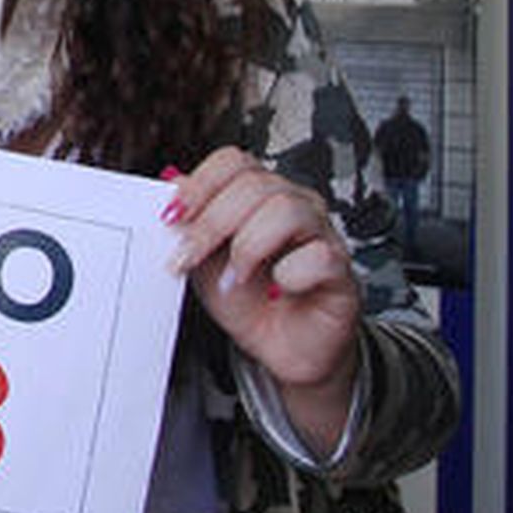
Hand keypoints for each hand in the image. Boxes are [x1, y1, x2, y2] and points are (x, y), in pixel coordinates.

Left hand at [165, 148, 359, 452]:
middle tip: (189, 257)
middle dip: (212, 222)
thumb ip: (190, 226)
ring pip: (287, 209)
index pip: (234, 162)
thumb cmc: (248, 301)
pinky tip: (280, 290)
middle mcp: (294, 204)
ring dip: (248, 247)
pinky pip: (319, 255)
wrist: (280, 350)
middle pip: (255, 185)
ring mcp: (322, 233)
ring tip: (234, 278)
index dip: (200, 184)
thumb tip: (172, 188)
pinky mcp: (341, 269)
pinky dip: (291, 275)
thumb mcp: (204, 263)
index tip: (171, 216)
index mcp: (259, 194)